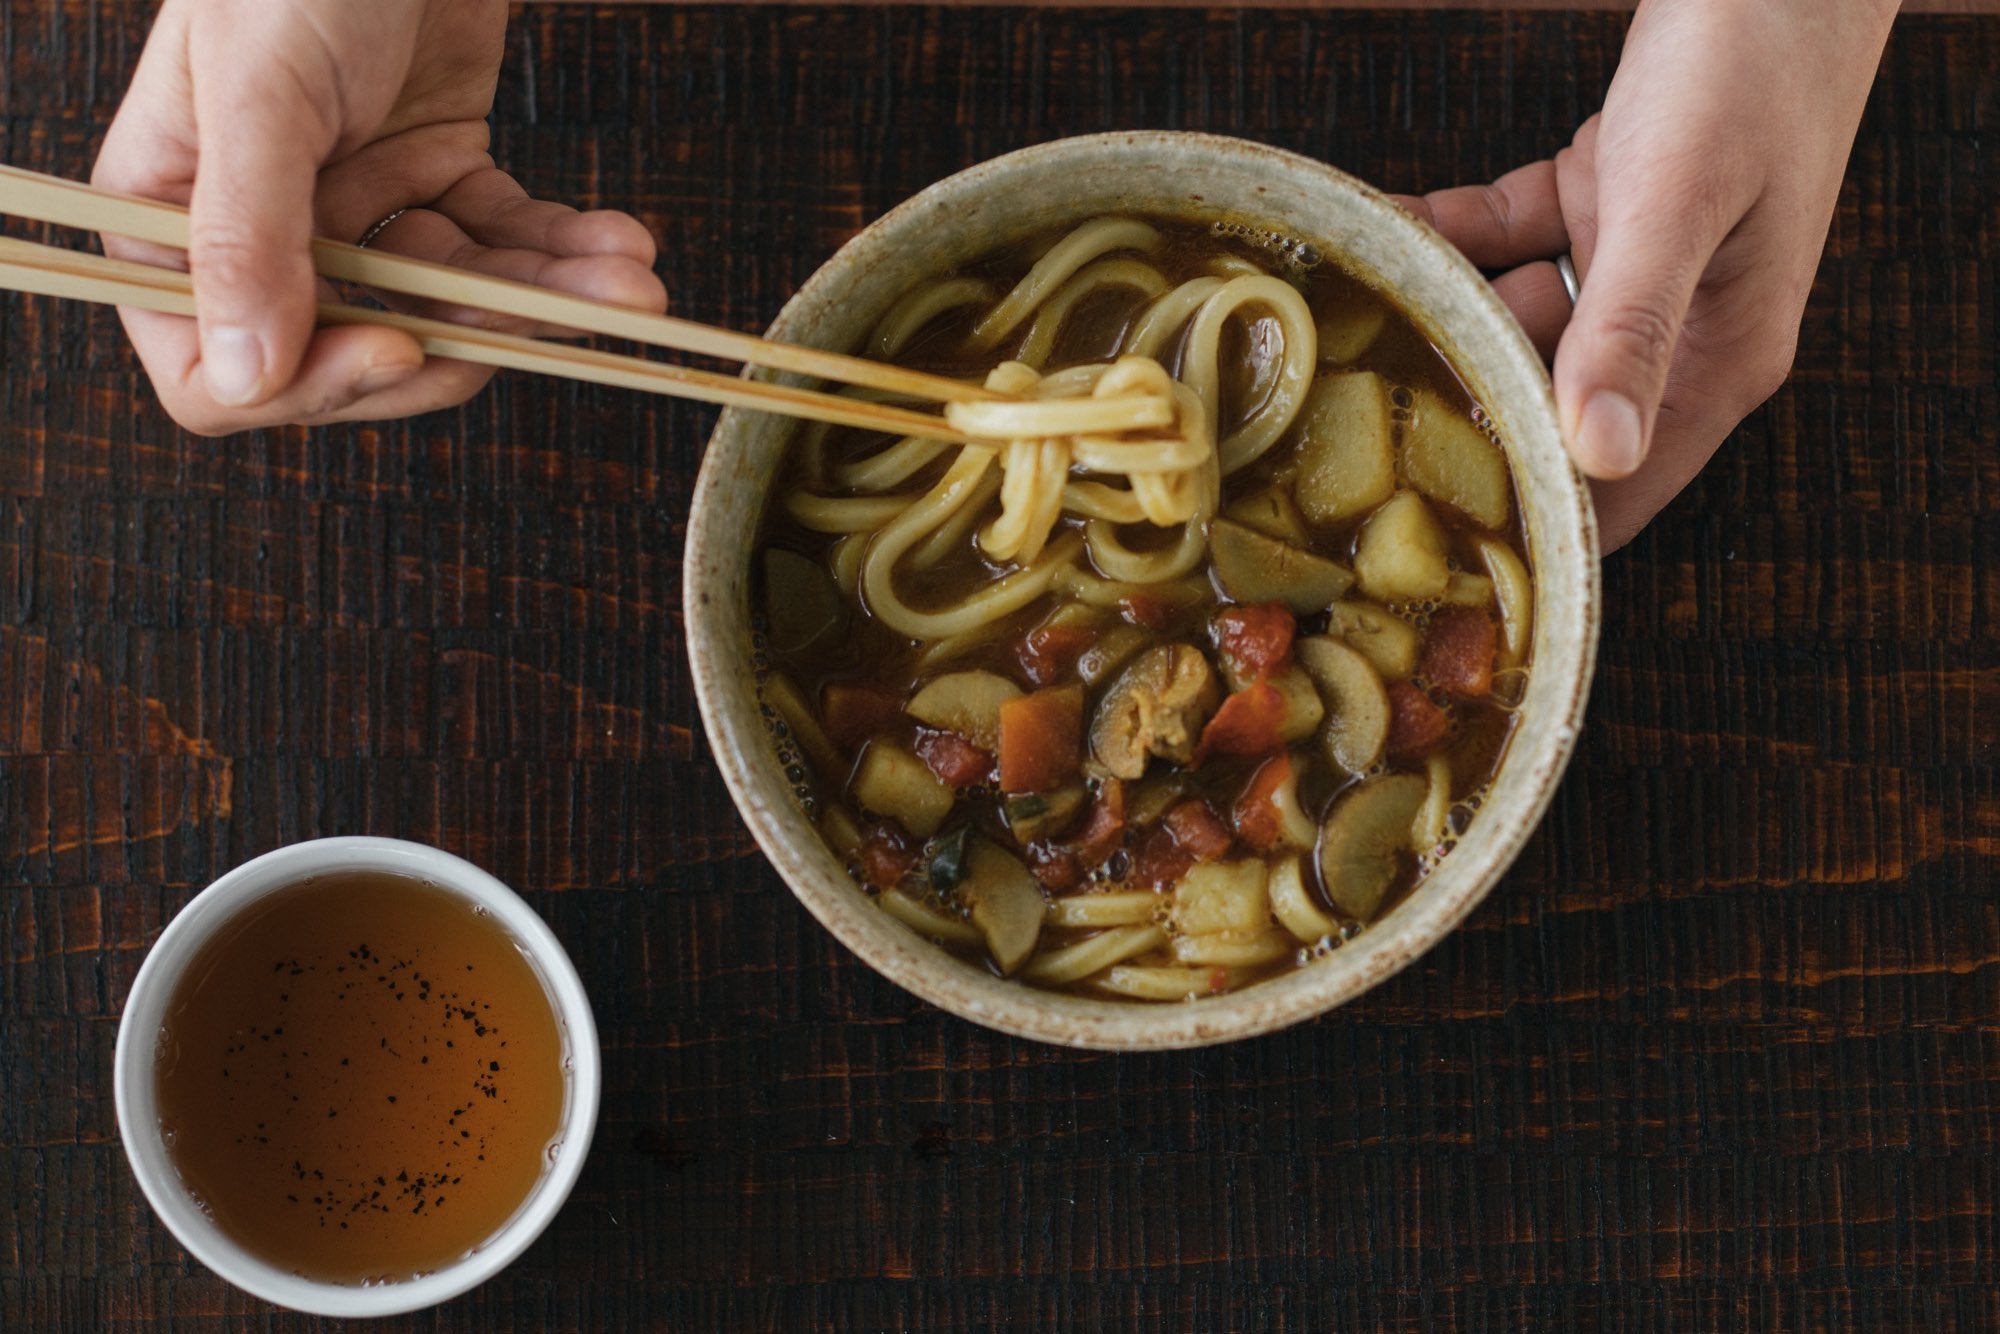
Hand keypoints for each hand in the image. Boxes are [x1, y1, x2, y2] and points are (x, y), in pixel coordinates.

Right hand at [92, 0, 666, 434]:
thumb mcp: (259, 92)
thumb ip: (244, 236)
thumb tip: (243, 376)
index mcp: (173, 220)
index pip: (221, 374)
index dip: (314, 382)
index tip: (399, 348)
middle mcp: (265, 235)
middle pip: (358, 357)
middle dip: (463, 342)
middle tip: (543, 322)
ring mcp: (361, 214)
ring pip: (453, 307)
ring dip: (544, 302)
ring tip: (629, 285)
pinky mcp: (442, 182)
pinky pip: (505, 247)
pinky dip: (566, 254)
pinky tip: (622, 246)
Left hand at [1400, 0, 1898, 551]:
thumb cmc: (1751, 67)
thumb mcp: (1681, 203)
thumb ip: (1635, 327)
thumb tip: (1600, 451)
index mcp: (1720, 360)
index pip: (1620, 490)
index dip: (1533, 521)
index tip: (1432, 541)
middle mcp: (1677, 331)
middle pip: (1549, 415)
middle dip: (1460, 422)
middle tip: (1348, 440)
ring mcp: (1635, 269)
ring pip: (1513, 326)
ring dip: (1439, 322)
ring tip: (1344, 334)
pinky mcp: (1600, 204)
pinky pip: (1503, 240)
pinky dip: (1446, 236)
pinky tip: (1380, 227)